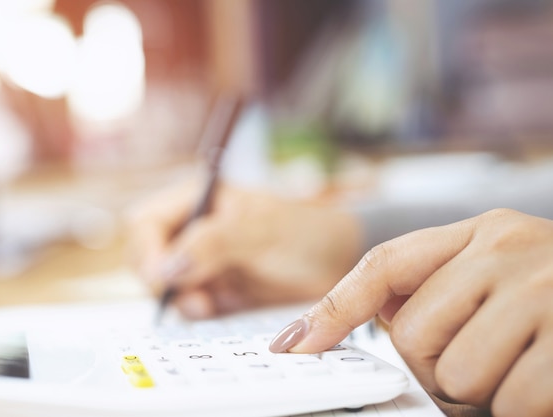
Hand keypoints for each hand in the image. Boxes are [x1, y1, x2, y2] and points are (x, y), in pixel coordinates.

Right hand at [128, 180, 362, 318]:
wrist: (337, 265)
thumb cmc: (303, 232)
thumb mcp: (259, 230)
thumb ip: (211, 243)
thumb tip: (167, 267)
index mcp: (196, 202)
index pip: (146, 223)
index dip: (148, 251)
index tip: (164, 277)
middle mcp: (192, 232)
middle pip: (147, 258)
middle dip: (161, 281)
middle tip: (192, 296)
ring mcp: (201, 264)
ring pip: (166, 288)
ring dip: (180, 300)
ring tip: (208, 305)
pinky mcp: (214, 292)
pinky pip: (190, 307)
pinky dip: (197, 314)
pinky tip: (217, 311)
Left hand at [269, 208, 552, 416]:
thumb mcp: (499, 275)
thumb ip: (437, 289)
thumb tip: (362, 317)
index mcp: (481, 231)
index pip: (383, 266)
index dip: (330, 308)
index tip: (293, 346)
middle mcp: (509, 248)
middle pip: (412, 336)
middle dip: (436, 369)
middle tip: (484, 362)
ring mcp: (546, 290)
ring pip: (456, 376)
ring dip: (483, 393)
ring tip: (522, 367)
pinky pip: (513, 402)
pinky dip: (523, 408)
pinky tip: (547, 380)